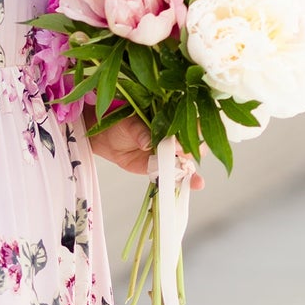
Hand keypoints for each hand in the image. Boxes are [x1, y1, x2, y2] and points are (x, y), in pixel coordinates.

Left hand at [89, 111, 204, 188]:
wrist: (108, 140)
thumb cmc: (121, 125)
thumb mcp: (130, 124)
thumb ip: (140, 131)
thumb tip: (147, 142)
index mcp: (171, 119)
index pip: (189, 123)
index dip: (190, 132)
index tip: (181, 142)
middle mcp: (175, 137)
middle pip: (193, 145)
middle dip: (190, 153)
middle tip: (181, 157)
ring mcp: (170, 154)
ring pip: (187, 162)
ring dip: (193, 171)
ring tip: (196, 180)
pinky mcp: (163, 168)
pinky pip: (175, 175)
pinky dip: (185, 181)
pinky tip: (195, 185)